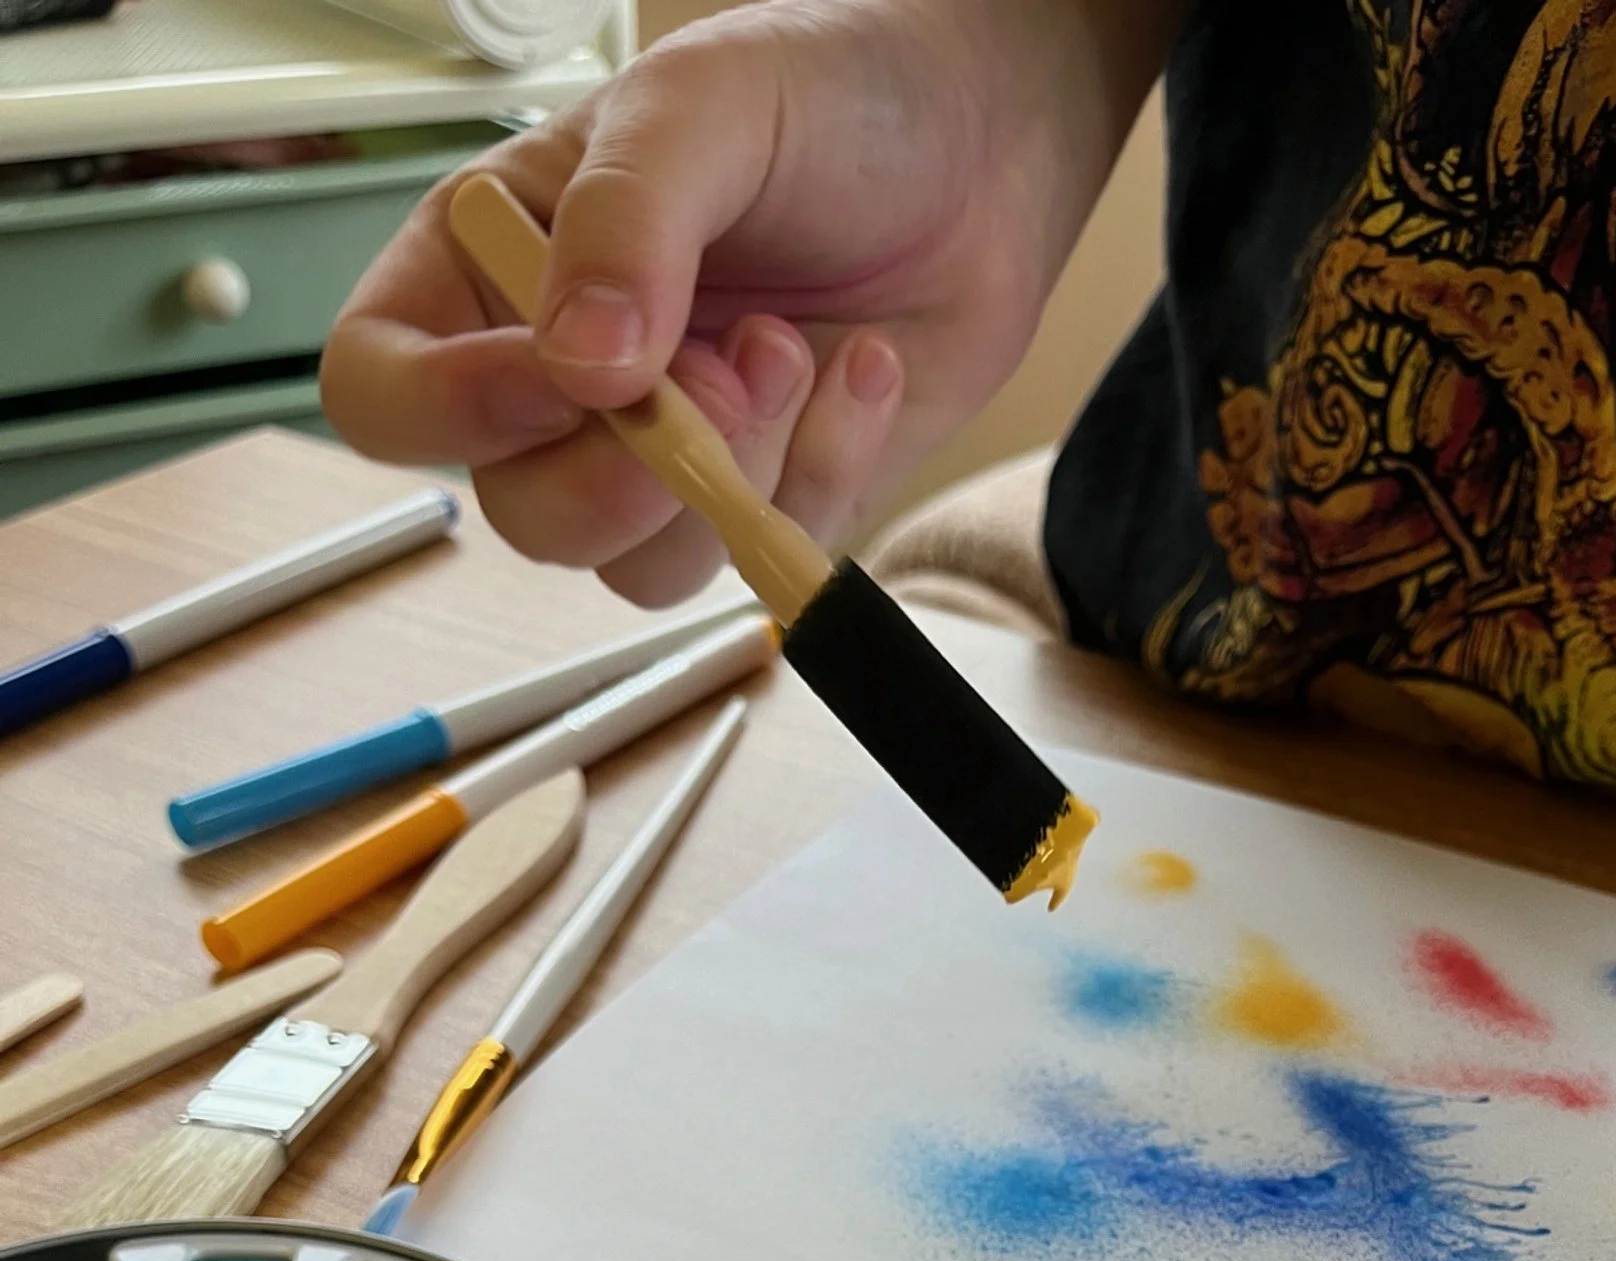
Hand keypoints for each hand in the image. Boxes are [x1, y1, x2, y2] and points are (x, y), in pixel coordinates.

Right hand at [322, 0, 1169, 604]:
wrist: (988, 140)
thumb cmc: (825, 93)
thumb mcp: (706, 106)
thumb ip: (629, 221)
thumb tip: (582, 367)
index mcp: (492, 272)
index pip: (382, 392)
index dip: (452, 413)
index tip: (569, 376)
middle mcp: (559, 384)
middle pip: (523, 516)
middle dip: (632, 471)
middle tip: (731, 370)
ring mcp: (662, 460)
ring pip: (640, 566)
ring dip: (736, 476)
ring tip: (798, 348)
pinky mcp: (766, 504)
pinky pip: (761, 559)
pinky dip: (825, 474)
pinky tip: (864, 368)